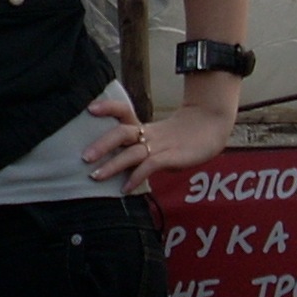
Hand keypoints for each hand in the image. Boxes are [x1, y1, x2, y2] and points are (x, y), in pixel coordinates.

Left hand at [84, 98, 234, 195]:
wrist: (212, 128)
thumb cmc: (184, 136)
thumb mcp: (159, 138)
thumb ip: (140, 149)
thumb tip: (118, 164)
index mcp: (144, 127)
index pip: (123, 111)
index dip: (108, 108)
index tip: (90, 109)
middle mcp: (149, 134)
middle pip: (122, 133)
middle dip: (101, 145)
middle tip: (84, 157)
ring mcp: (160, 146)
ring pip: (132, 152)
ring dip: (113, 165)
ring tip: (96, 176)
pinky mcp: (171, 157)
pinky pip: (150, 166)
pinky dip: (136, 177)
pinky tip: (125, 188)